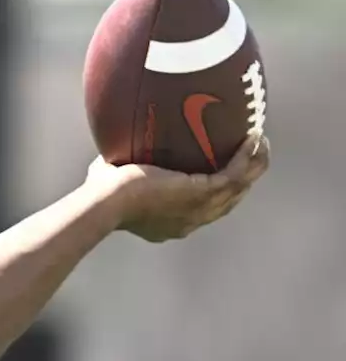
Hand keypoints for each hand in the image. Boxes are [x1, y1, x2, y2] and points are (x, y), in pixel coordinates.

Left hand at [87, 135, 270, 242]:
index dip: (218, 192)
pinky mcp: (203, 193)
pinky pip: (235, 174)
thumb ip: (117, 171)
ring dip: (255, 164)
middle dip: (245, 177)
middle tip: (252, 154)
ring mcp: (200, 209)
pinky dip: (247, 157)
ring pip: (240, 187)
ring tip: (261, 142)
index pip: (204, 209)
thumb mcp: (113, 182)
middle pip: (229, 200)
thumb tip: (109, 153)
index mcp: (174, 222)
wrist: (105, 203)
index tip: (223, 172)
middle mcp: (192, 220)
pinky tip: (253, 138)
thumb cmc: (99, 194)